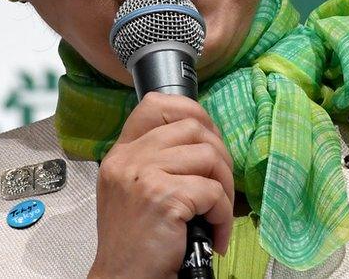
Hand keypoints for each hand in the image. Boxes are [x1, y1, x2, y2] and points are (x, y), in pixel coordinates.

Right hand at [88, 92, 233, 278]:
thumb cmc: (135, 243)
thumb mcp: (133, 191)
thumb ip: (156, 160)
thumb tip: (204, 140)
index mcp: (122, 154)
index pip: (156, 105)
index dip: (191, 111)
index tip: (208, 135)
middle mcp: (129, 159)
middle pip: (193, 126)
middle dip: (220, 154)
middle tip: (221, 186)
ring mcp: (143, 176)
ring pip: (209, 155)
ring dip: (226, 186)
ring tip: (218, 213)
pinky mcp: (163, 198)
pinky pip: (213, 191)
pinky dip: (223, 214)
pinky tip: (215, 232)